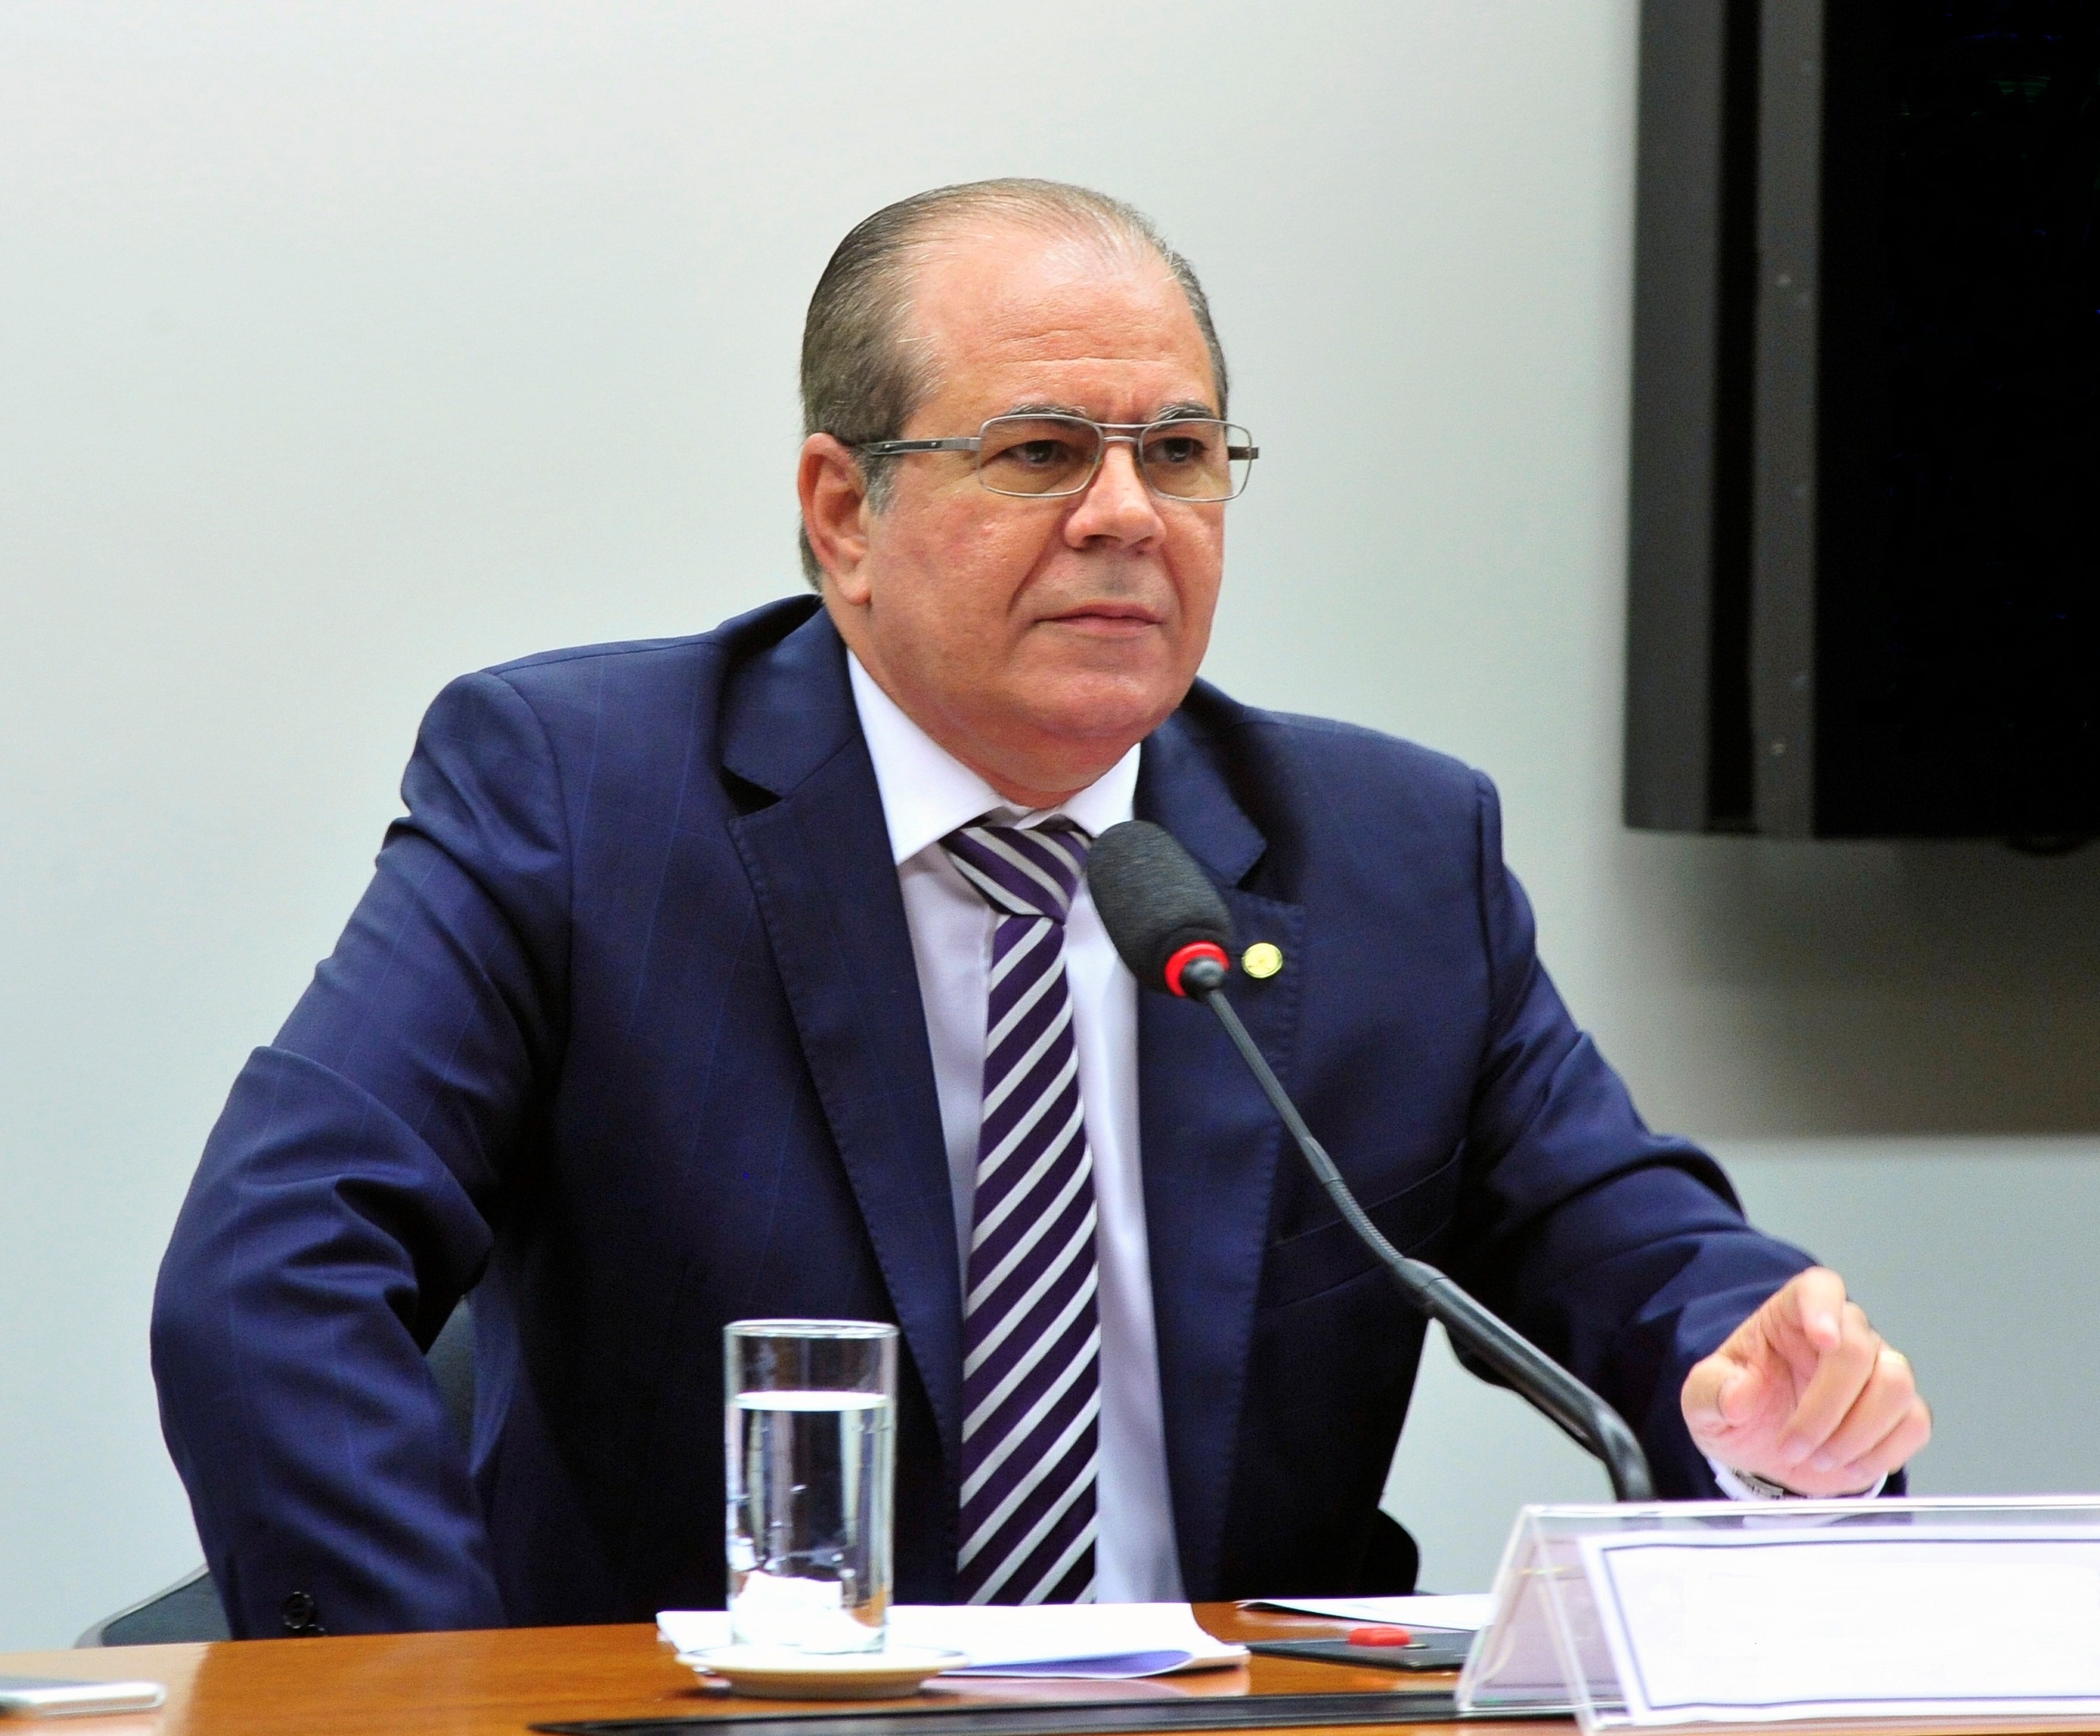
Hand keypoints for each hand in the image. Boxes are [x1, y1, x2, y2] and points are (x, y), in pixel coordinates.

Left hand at [1681, 1267, 1929, 1496]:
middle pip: (1859, 1351)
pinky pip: (1914, 1423)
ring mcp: (1878, 1368)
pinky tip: (1846, 1467)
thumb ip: (1712, 1392)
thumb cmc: (1737, 1405)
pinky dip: (1883, 1452)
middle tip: (1793, 1447)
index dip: (1825, 1308)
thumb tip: (1738, 1396)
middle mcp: (1844, 1332)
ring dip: (1858, 1433)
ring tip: (1818, 1459)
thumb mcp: (1702, 1400)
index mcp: (1791, 1314)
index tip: (1824, 1339)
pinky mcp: (1899, 1410)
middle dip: (1826, 1408)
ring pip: (1896, 1385)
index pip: (1819, 1288)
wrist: (1763, 1445)